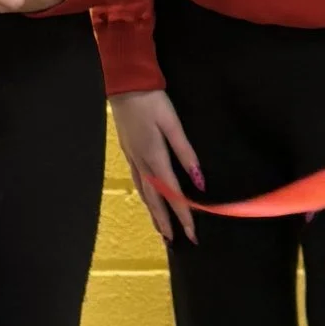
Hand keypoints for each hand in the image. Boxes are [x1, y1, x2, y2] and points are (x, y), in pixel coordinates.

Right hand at [112, 85, 202, 242]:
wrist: (125, 84)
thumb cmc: (152, 101)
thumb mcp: (172, 123)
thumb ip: (186, 152)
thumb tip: (199, 181)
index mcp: (155, 157)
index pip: (172, 194)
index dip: (183, 215)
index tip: (192, 233)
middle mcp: (142, 163)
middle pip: (155, 199)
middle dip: (165, 221)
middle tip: (173, 241)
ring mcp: (132, 158)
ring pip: (144, 193)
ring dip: (153, 213)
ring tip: (160, 229)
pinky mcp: (129, 151)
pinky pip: (138, 182)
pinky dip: (145, 197)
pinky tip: (148, 199)